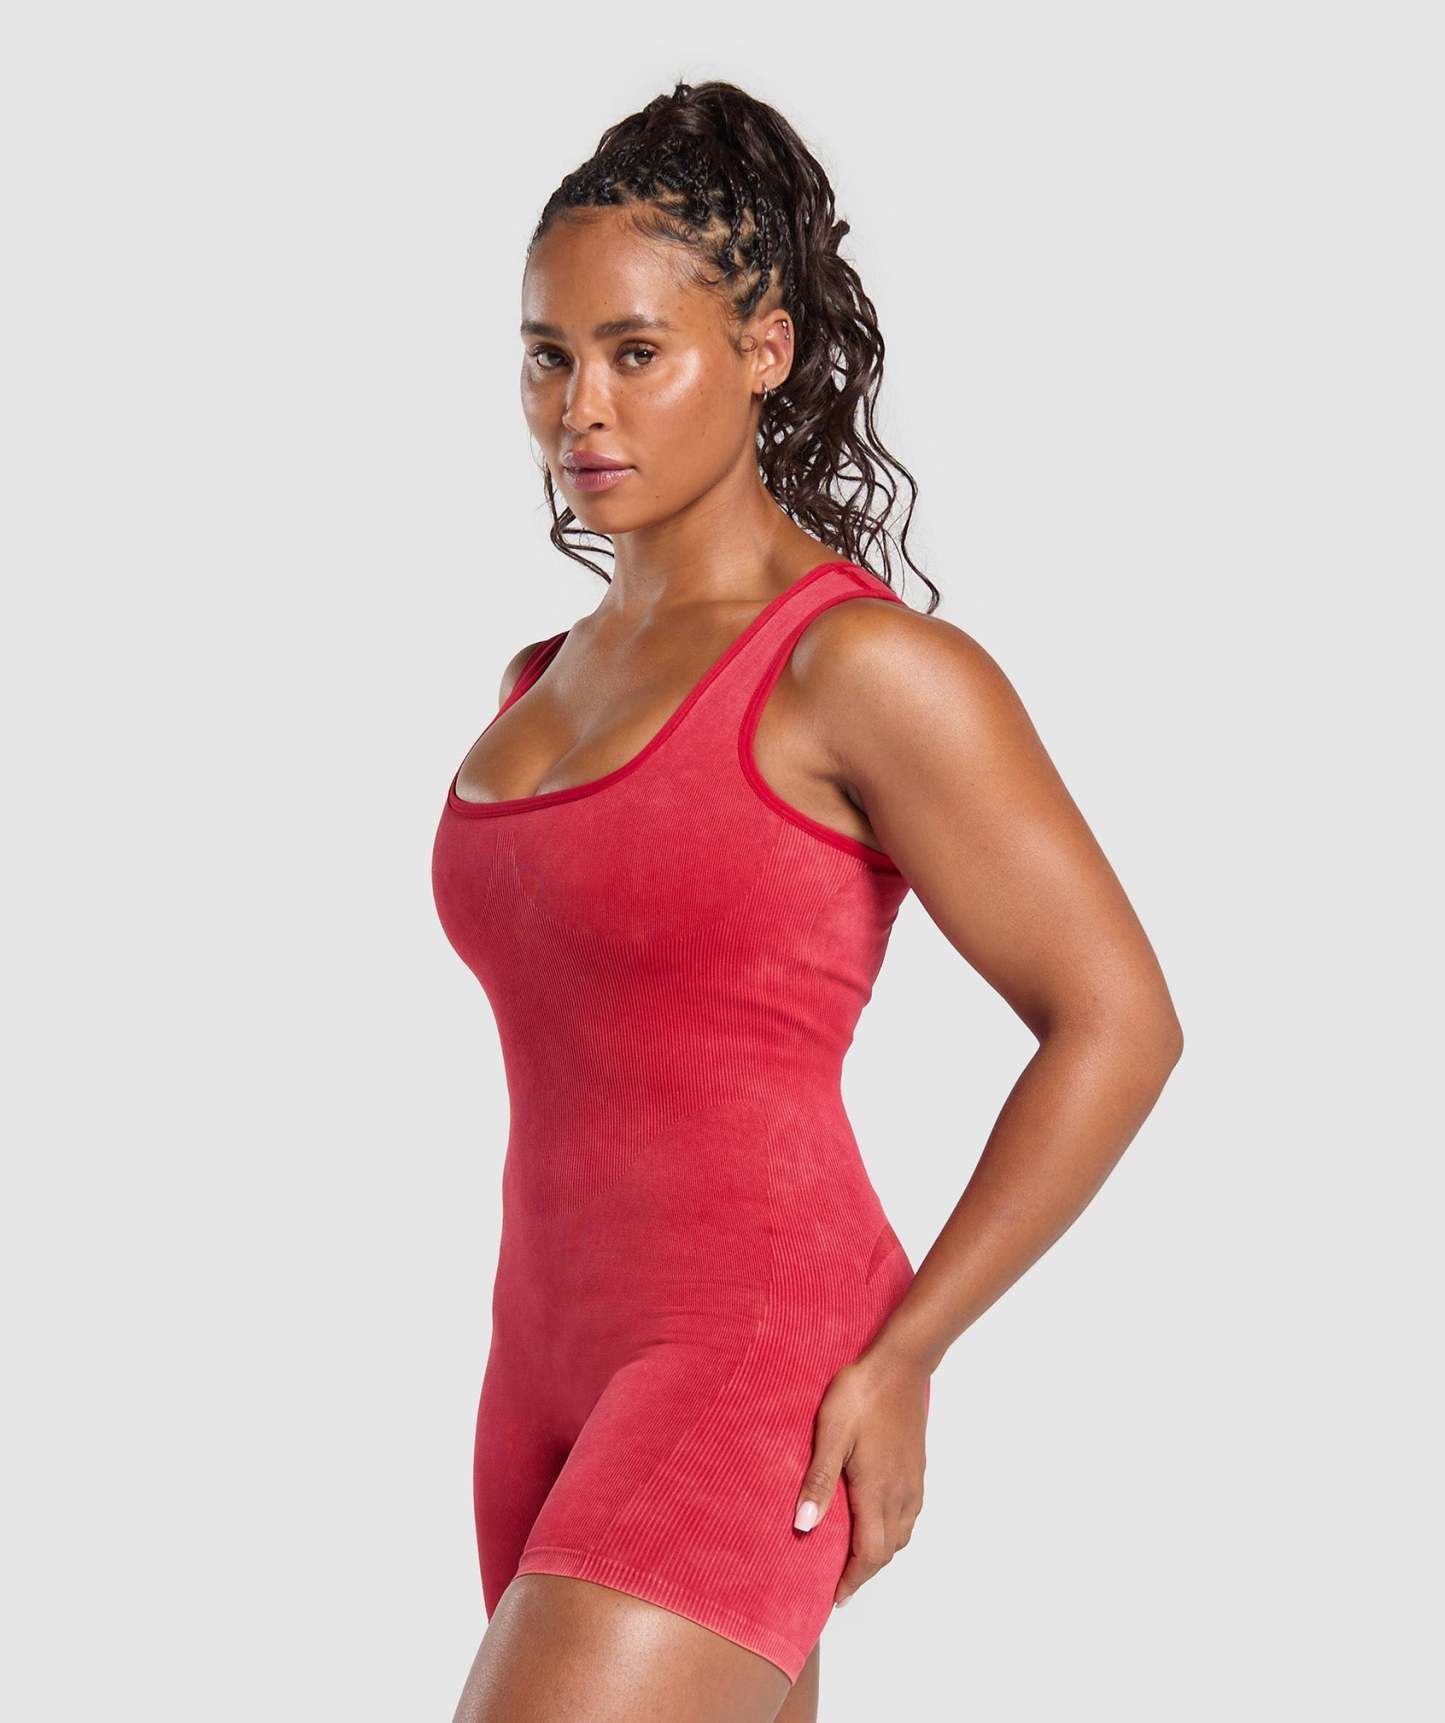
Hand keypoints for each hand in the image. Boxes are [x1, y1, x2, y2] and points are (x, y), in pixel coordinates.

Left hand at [791, 1346, 929, 1607]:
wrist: (900, 1363)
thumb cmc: (861, 1394)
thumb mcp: (831, 1433)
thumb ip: (818, 1481)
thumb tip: (803, 1527)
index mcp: (877, 1491)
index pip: (869, 1554)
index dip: (852, 1580)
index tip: (835, 1597)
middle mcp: (900, 1493)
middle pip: (888, 1550)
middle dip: (865, 1571)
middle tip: (839, 1580)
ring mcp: (913, 1480)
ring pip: (902, 1533)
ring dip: (881, 1551)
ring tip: (855, 1555)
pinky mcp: (918, 1466)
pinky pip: (910, 1514)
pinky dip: (894, 1529)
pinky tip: (878, 1518)